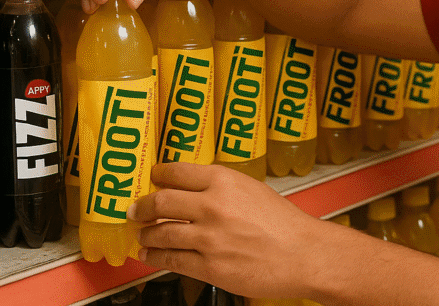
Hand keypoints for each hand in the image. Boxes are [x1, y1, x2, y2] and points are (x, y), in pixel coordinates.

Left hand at [128, 163, 325, 298]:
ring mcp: (209, 238)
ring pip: (160, 233)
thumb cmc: (284, 223)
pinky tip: (152, 255)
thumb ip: (222, 187)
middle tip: (136, 209)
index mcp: (224, 180)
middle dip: (142, 207)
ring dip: (147, 235)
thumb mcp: (252, 189)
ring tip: (143, 235)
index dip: (157, 175)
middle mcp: (212, 205)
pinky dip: (156, 257)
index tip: (152, 179)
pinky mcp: (209, 266)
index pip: (176, 172)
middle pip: (160, 202)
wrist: (303, 254)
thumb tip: (192, 189)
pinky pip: (172, 260)